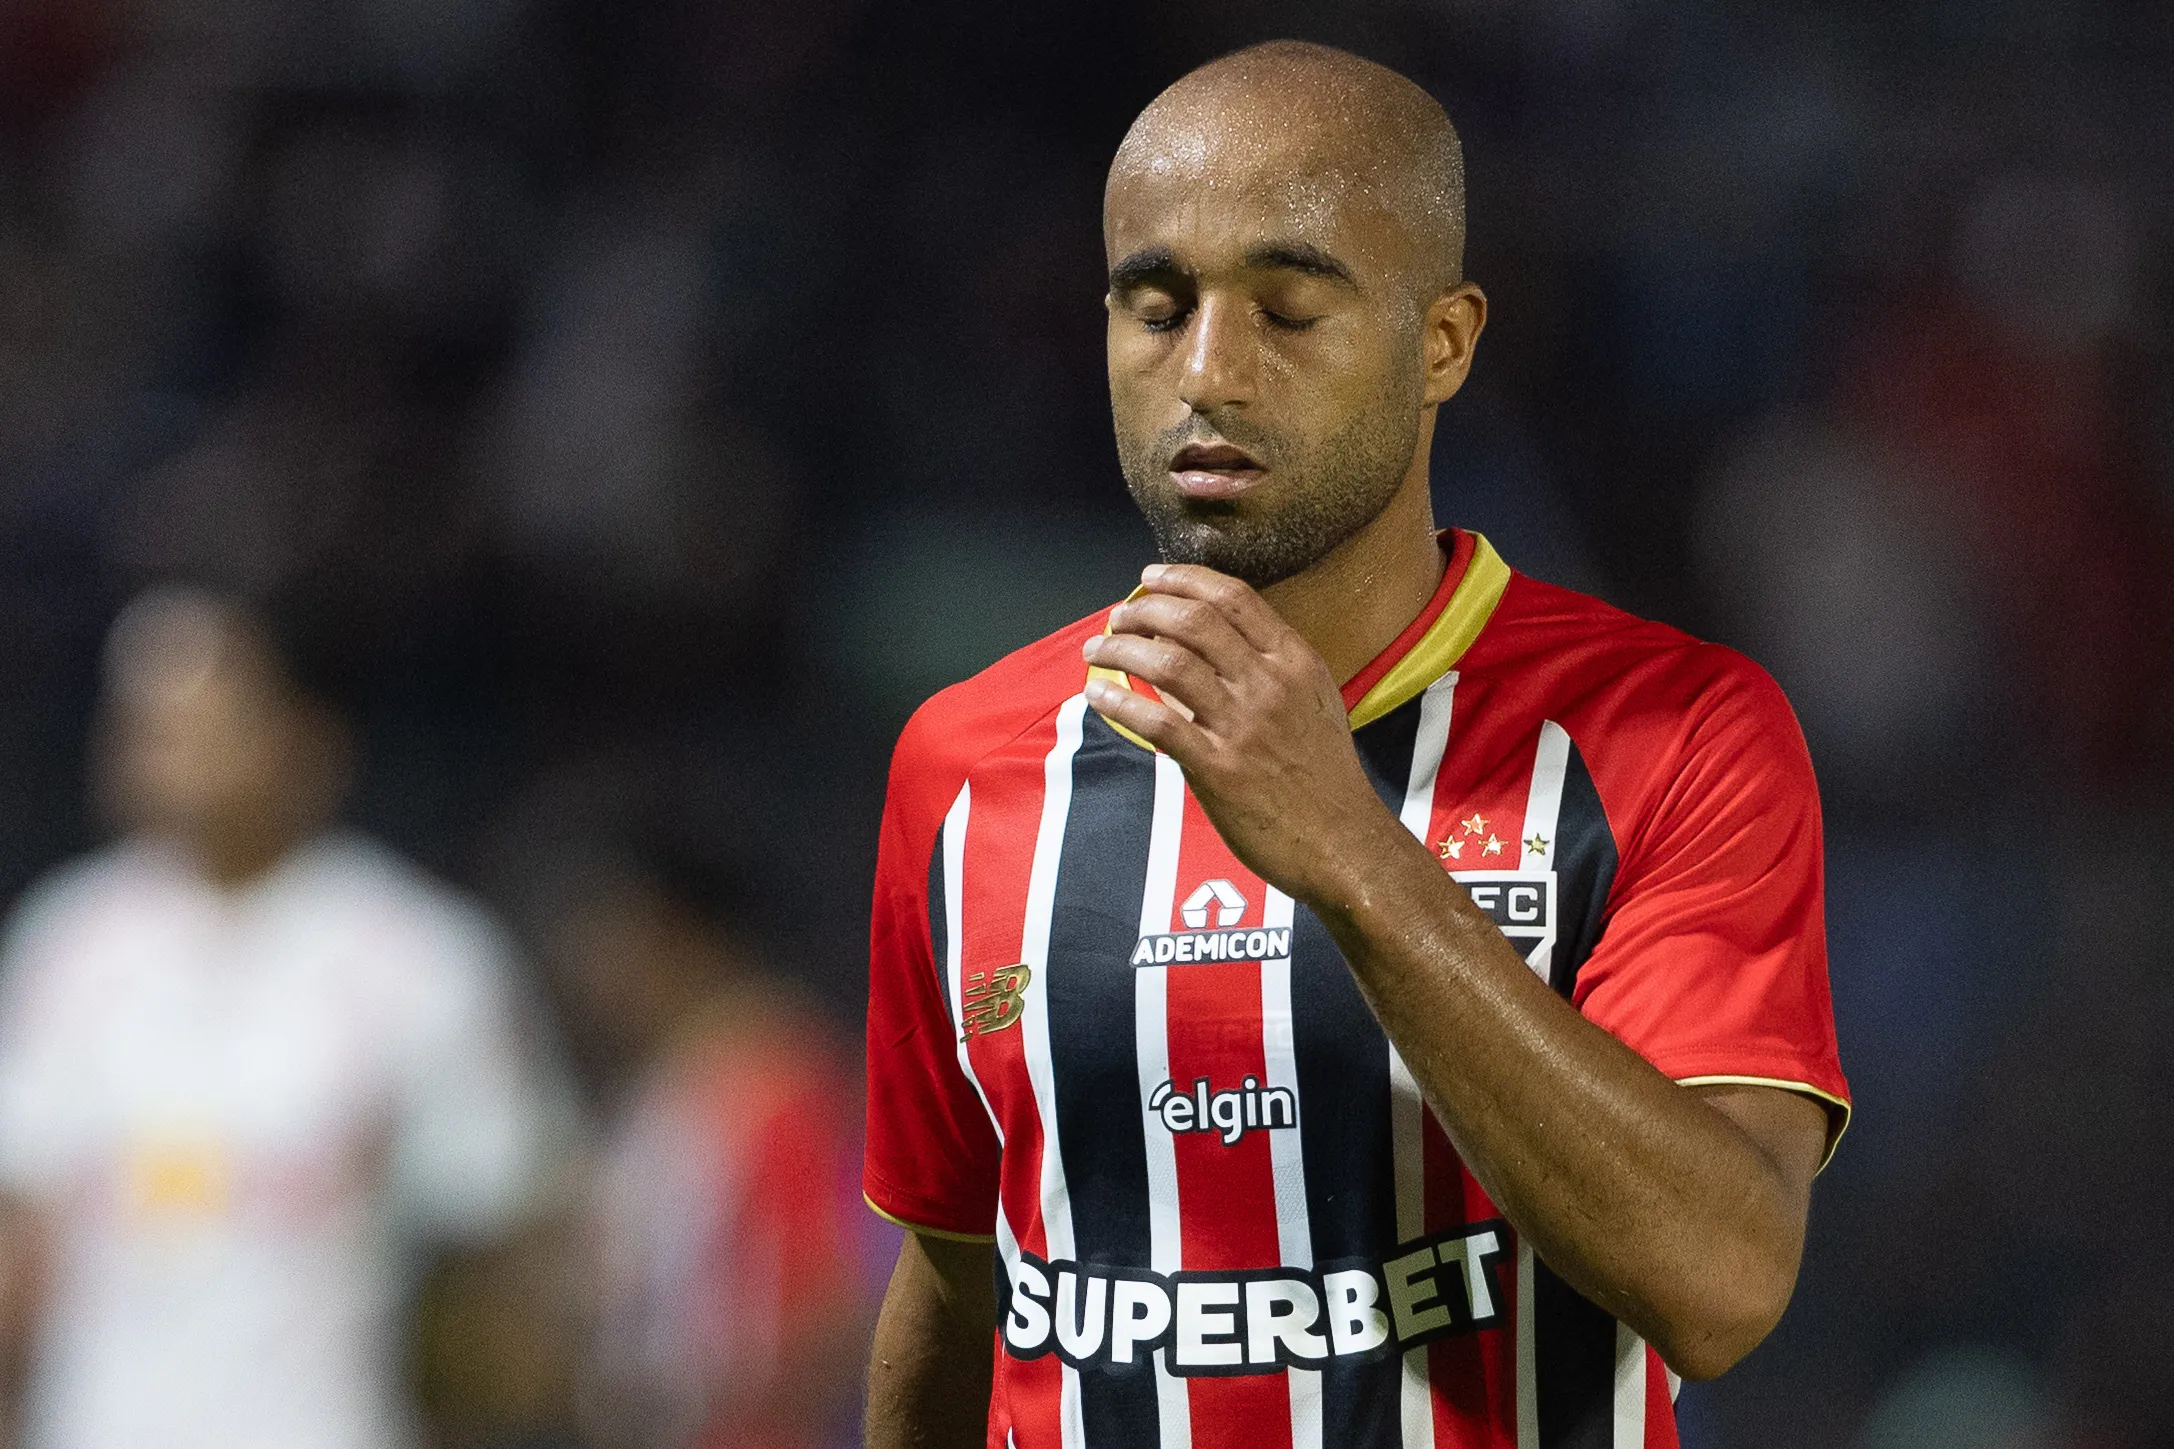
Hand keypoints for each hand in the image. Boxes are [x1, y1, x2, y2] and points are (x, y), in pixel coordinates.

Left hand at [1081, 565, 1401, 905]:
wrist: (1344, 842)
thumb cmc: (1325, 776)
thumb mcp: (1309, 705)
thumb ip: (1262, 672)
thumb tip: (1197, 650)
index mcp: (1294, 662)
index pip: (1234, 598)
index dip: (1184, 579)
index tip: (1152, 578)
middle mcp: (1269, 685)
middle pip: (1194, 621)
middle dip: (1144, 610)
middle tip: (1118, 616)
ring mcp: (1243, 726)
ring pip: (1169, 664)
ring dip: (1123, 649)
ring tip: (1098, 650)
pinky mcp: (1219, 769)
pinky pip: (1158, 724)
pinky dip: (1121, 702)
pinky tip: (1098, 695)